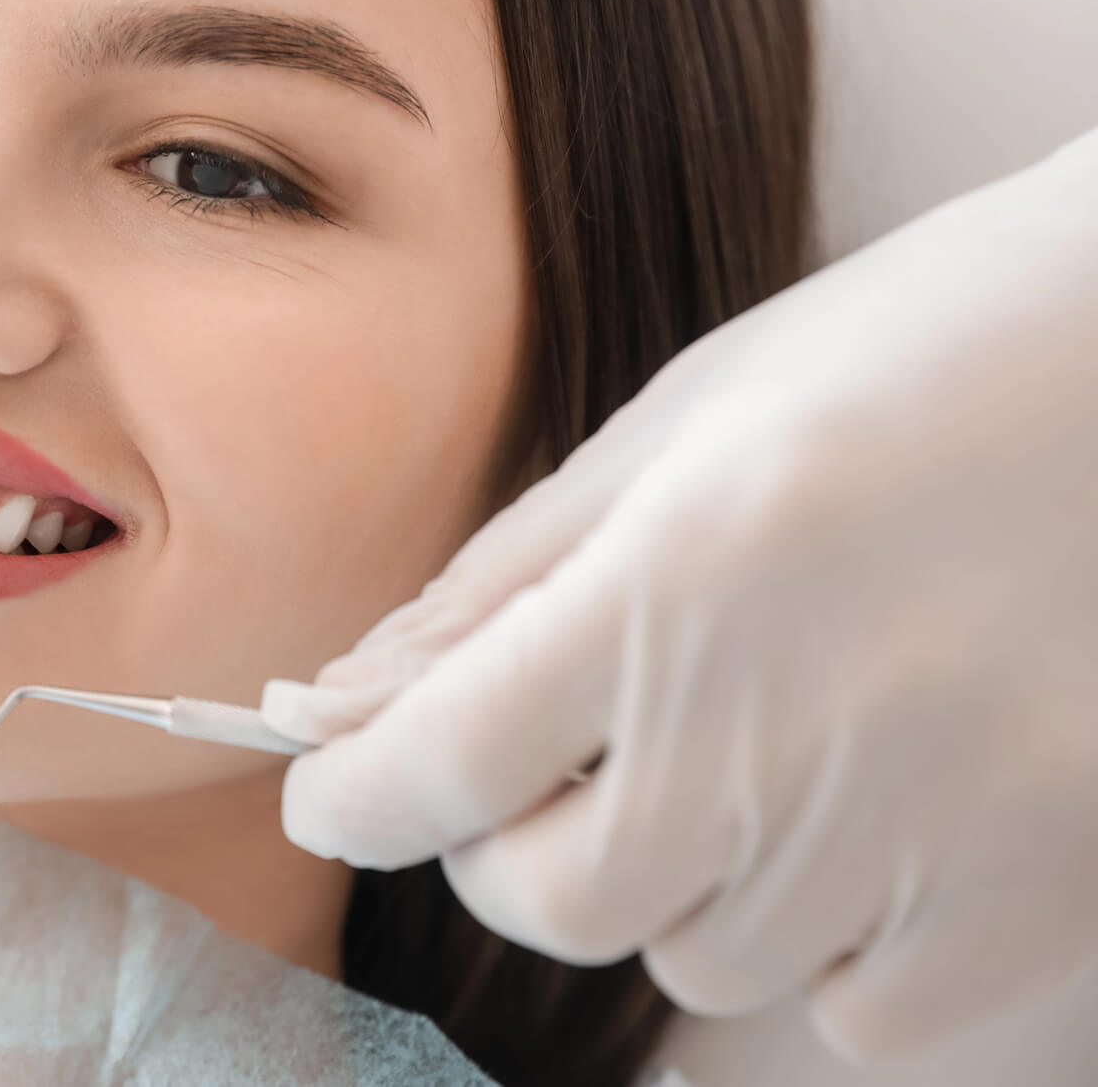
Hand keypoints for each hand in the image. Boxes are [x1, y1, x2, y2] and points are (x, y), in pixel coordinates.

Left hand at [264, 127, 1097, 1060]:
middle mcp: (799, 724)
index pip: (444, 759)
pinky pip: (854, 1004)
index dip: (353, 795)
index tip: (329, 793)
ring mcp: (935, 830)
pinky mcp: (1048, 899)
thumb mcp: (690, 418)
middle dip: (502, 846)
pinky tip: (857, 815)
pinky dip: (819, 934)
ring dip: (671, 876)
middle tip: (534, 763)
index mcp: (688, 574)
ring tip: (749, 744)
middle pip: (556, 899)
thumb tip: (352, 696)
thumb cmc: (927, 349)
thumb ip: (512, 574)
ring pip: (698, 954)